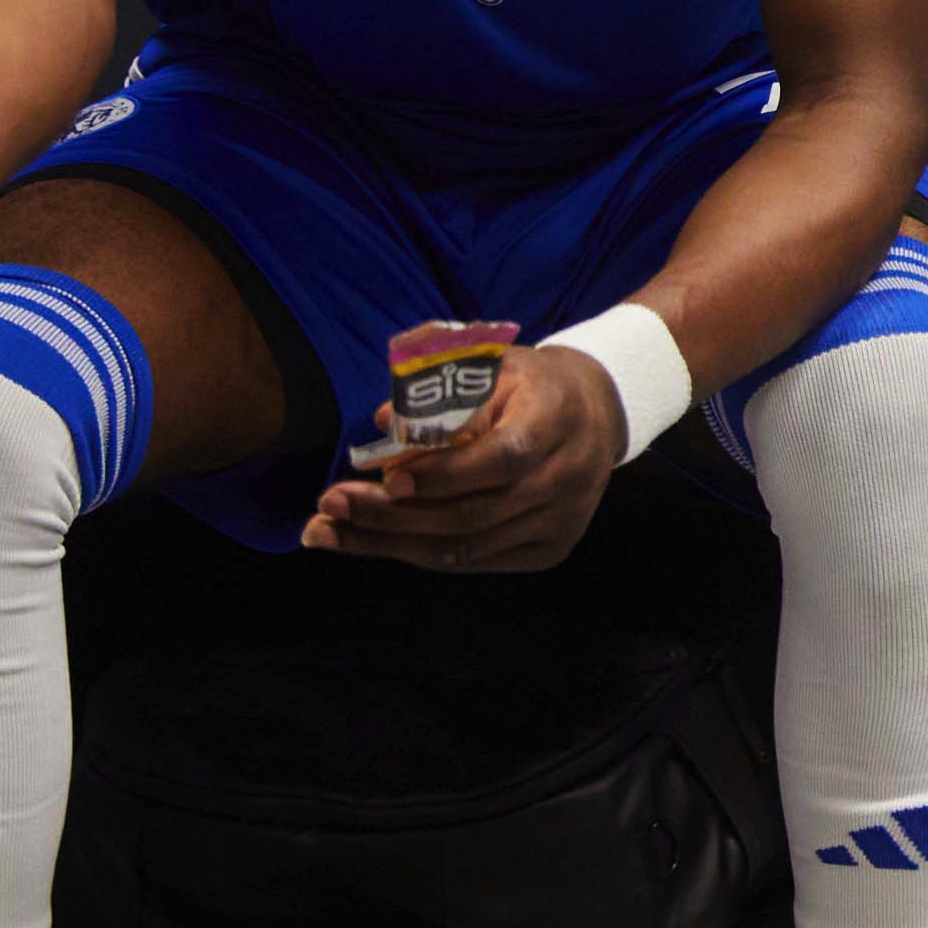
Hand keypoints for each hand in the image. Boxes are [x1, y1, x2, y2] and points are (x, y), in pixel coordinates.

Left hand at [302, 343, 627, 572]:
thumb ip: (442, 392)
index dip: (445, 474)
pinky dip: (420, 553)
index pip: (503, 459)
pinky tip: (375, 543)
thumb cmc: (532, 385)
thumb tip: (382, 421)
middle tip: (330, 507)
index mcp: (557, 419)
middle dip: (392, 516)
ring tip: (329, 533)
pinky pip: (476, 561)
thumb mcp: (494, 366)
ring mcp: (562, 521)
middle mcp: (567, 477)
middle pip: (475, 513)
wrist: (599, 412)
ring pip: (467, 548)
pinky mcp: (550, 549)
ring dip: (391, 544)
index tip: (388, 478)